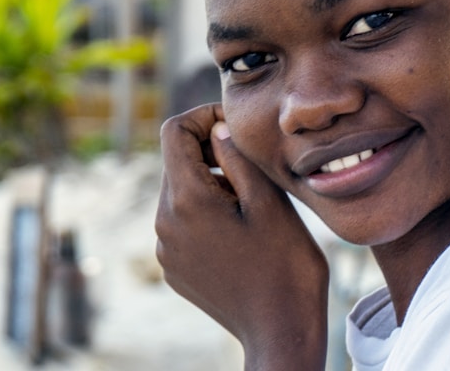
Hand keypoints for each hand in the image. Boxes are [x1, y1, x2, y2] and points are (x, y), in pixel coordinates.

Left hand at [155, 103, 328, 369]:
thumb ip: (238, 158)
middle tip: (253, 170)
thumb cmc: (285, 266)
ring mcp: (166, 250)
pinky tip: (242, 235)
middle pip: (176, 163)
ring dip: (211, 186)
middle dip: (210, 154)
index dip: (203, 117)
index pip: (173, 131)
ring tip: (253, 206)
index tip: (235, 128)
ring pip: (180, 194)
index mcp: (186, 200)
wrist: (281, 332)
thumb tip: (217, 130)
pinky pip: (183, 225)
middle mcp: (164, 224)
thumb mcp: (269, 202)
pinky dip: (207, 215)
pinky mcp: (174, 269)